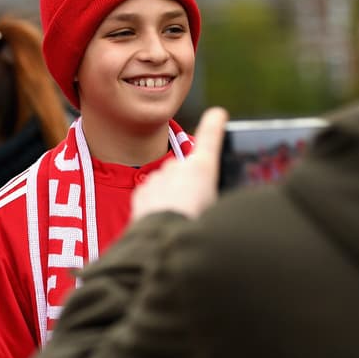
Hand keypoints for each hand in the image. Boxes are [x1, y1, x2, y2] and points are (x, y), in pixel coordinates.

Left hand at [131, 107, 227, 221]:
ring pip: (168, 184)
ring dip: (172, 197)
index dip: (214, 124)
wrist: (163, 243)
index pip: (210, 137)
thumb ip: (212, 195)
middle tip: (194, 209)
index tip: (217, 114)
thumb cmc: (195, 227)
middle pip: (186, 171)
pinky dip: (156, 205)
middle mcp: (178, 167)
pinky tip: (162, 221)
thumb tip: (212, 197)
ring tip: (178, 219)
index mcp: (202, 168)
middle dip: (189, 185)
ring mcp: (157, 178)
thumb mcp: (216, 208)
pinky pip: (151, 195)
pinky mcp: (141, 192)